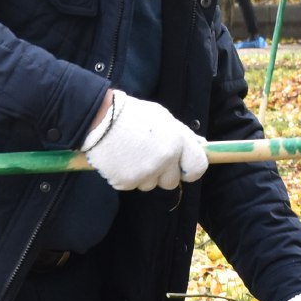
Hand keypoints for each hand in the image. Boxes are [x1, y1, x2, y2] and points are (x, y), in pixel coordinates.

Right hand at [82, 93, 208, 190]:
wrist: (99, 118)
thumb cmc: (132, 115)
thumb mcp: (162, 117)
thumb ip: (183, 134)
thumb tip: (201, 145)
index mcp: (177, 141)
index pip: (198, 167)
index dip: (191, 171)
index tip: (183, 170)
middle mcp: (165, 159)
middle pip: (171, 182)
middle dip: (162, 174)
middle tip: (147, 157)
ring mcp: (145, 173)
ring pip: (150, 185)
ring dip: (143, 175)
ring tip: (130, 154)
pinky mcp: (127, 182)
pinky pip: (131, 185)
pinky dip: (126, 176)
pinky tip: (119, 159)